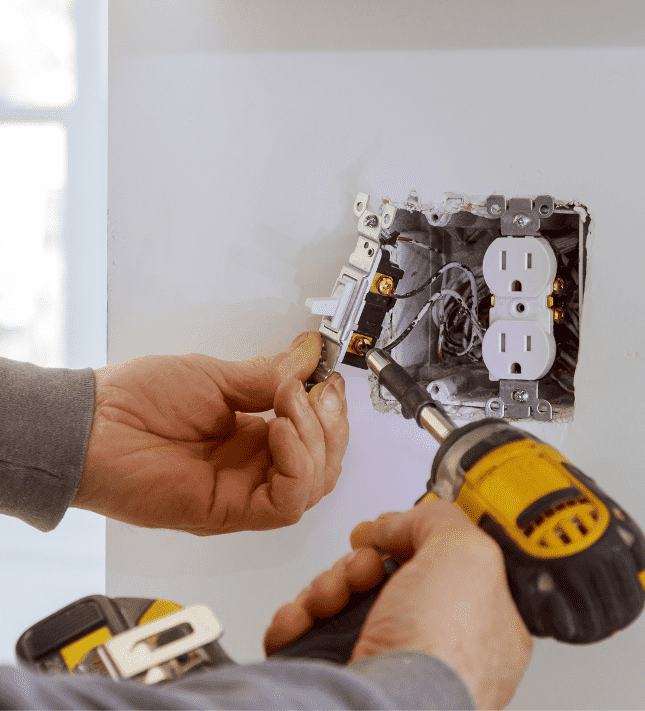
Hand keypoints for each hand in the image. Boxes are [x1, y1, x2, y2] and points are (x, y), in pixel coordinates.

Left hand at [72, 331, 347, 534]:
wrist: (90, 426)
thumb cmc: (133, 402)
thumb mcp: (215, 377)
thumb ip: (269, 374)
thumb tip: (309, 355)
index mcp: (251, 439)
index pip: (315, 439)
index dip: (330, 412)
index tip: (328, 380)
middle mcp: (252, 470)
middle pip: (324, 465)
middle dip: (332, 425)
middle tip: (317, 391)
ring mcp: (242, 493)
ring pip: (313, 486)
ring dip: (316, 440)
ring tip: (289, 404)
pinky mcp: (228, 511)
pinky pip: (285, 503)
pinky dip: (297, 465)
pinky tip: (281, 432)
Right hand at [264, 500, 532, 709]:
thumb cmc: (441, 654)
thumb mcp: (466, 553)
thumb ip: (440, 520)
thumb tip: (399, 522)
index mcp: (482, 624)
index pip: (445, 566)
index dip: (413, 542)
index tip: (393, 531)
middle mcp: (434, 648)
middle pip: (386, 579)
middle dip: (361, 562)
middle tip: (363, 569)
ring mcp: (384, 667)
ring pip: (343, 603)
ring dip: (326, 586)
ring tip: (330, 597)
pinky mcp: (338, 680)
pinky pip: (306, 635)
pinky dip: (296, 619)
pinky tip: (303, 618)